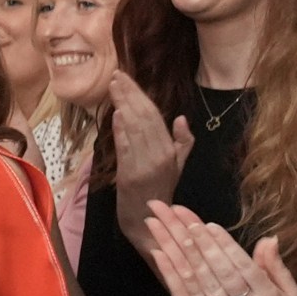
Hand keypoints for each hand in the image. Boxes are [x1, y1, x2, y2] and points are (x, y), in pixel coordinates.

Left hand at [106, 71, 193, 244]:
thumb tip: (181, 117)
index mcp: (171, 150)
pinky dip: (121, 129)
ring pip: (134, 128)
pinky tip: (116, 112)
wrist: (148, 220)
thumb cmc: (161, 190)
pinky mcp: (129, 175)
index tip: (127, 79)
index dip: (141, 95)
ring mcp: (145, 165)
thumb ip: (183, 141)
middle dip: (129, 93)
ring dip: (122, 104)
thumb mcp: (178, 165)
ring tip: (113, 86)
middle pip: (144, 117)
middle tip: (116, 75)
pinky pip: (126, 147)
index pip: (155, 116)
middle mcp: (160, 155)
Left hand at [144, 203, 296, 295]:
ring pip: (208, 285)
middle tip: (187, 223)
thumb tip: (268, 238)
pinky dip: (187, 285)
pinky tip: (177, 268)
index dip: (225, 244)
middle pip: (222, 271)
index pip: (243, 264)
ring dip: (192, 260)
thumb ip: (275, 267)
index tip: (210, 225)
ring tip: (178, 237)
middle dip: (203, 245)